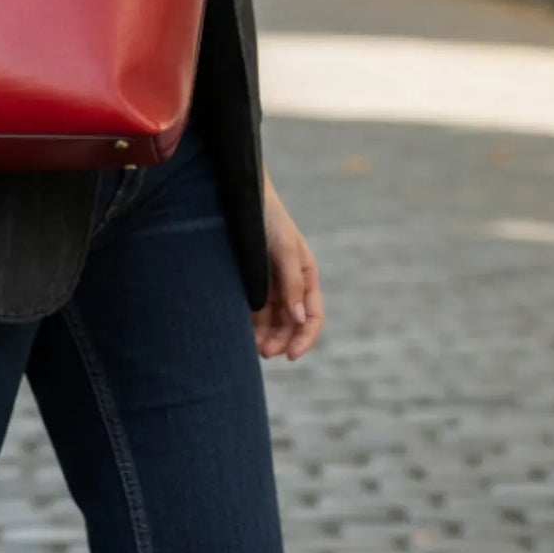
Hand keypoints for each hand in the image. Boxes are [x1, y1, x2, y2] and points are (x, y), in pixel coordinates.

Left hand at [252, 170, 322, 361]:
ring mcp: (270, 284)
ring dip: (266, 337)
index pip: (313, 316)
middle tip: (264, 352)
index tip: (291, 356)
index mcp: (306, 275)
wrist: (239, 196)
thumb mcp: (283, 248)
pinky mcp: (250, 281)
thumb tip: (300, 319)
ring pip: (272, 321)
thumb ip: (292, 283)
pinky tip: (241, 333)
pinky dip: (251, 324)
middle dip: (281, 341)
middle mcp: (290, 283)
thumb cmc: (267, 218)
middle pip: (292, 323)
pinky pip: (254, 310)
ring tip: (251, 347)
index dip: (305, 338)